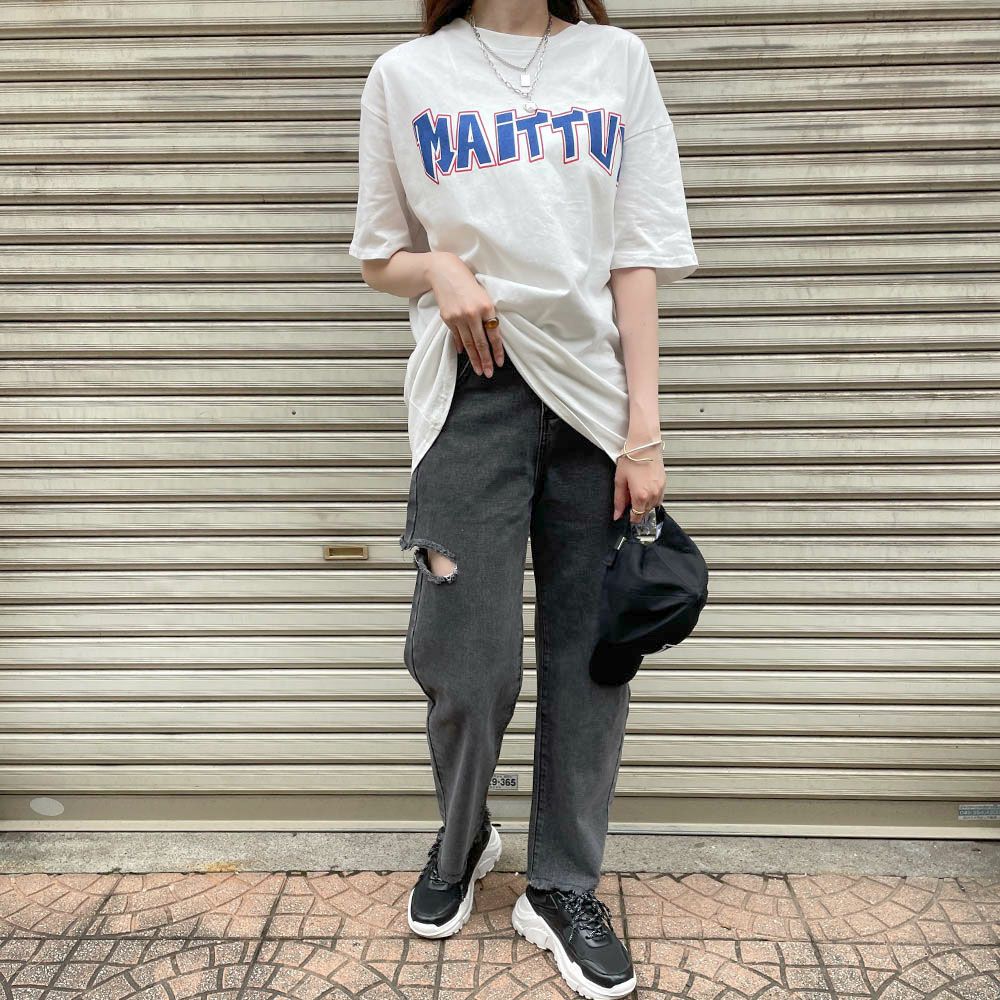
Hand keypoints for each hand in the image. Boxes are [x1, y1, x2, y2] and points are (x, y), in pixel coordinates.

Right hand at [427, 251, 504, 375]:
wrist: (444, 272)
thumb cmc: (466, 281)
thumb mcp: (483, 294)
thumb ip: (487, 314)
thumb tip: (491, 335)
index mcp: (486, 306)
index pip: (494, 335)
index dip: (497, 351)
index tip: (499, 363)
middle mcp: (473, 314)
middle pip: (480, 343)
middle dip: (485, 361)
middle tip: (488, 373)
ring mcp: (459, 317)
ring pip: (468, 344)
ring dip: (474, 359)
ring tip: (478, 370)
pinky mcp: (447, 319)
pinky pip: (457, 337)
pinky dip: (461, 346)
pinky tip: (464, 354)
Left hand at [613, 436, 664, 522]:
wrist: (644, 444)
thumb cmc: (631, 458)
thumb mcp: (620, 480)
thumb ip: (619, 500)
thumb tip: (617, 514)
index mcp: (641, 496)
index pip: (637, 517)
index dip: (630, 518)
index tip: (626, 515)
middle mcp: (653, 494)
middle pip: (645, 512)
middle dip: (637, 510)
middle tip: (629, 499)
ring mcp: (660, 489)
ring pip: (653, 506)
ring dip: (645, 504)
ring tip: (636, 492)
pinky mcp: (664, 483)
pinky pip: (659, 497)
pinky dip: (652, 498)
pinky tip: (645, 489)